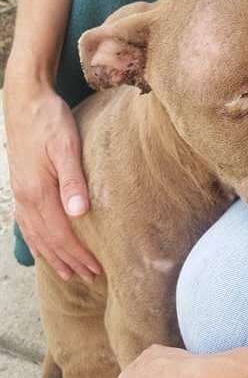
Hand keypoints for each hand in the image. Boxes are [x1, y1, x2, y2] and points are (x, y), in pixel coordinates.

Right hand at [3, 68, 101, 280]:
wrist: (25, 99)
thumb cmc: (50, 120)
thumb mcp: (66, 146)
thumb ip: (73, 181)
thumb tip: (79, 213)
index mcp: (39, 191)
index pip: (61, 234)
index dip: (79, 255)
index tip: (97, 269)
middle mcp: (26, 197)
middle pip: (48, 240)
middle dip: (69, 261)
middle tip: (90, 278)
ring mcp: (20, 192)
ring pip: (35, 235)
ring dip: (53, 256)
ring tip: (69, 272)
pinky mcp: (20, 185)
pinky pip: (26, 223)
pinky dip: (36, 241)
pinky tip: (43, 247)